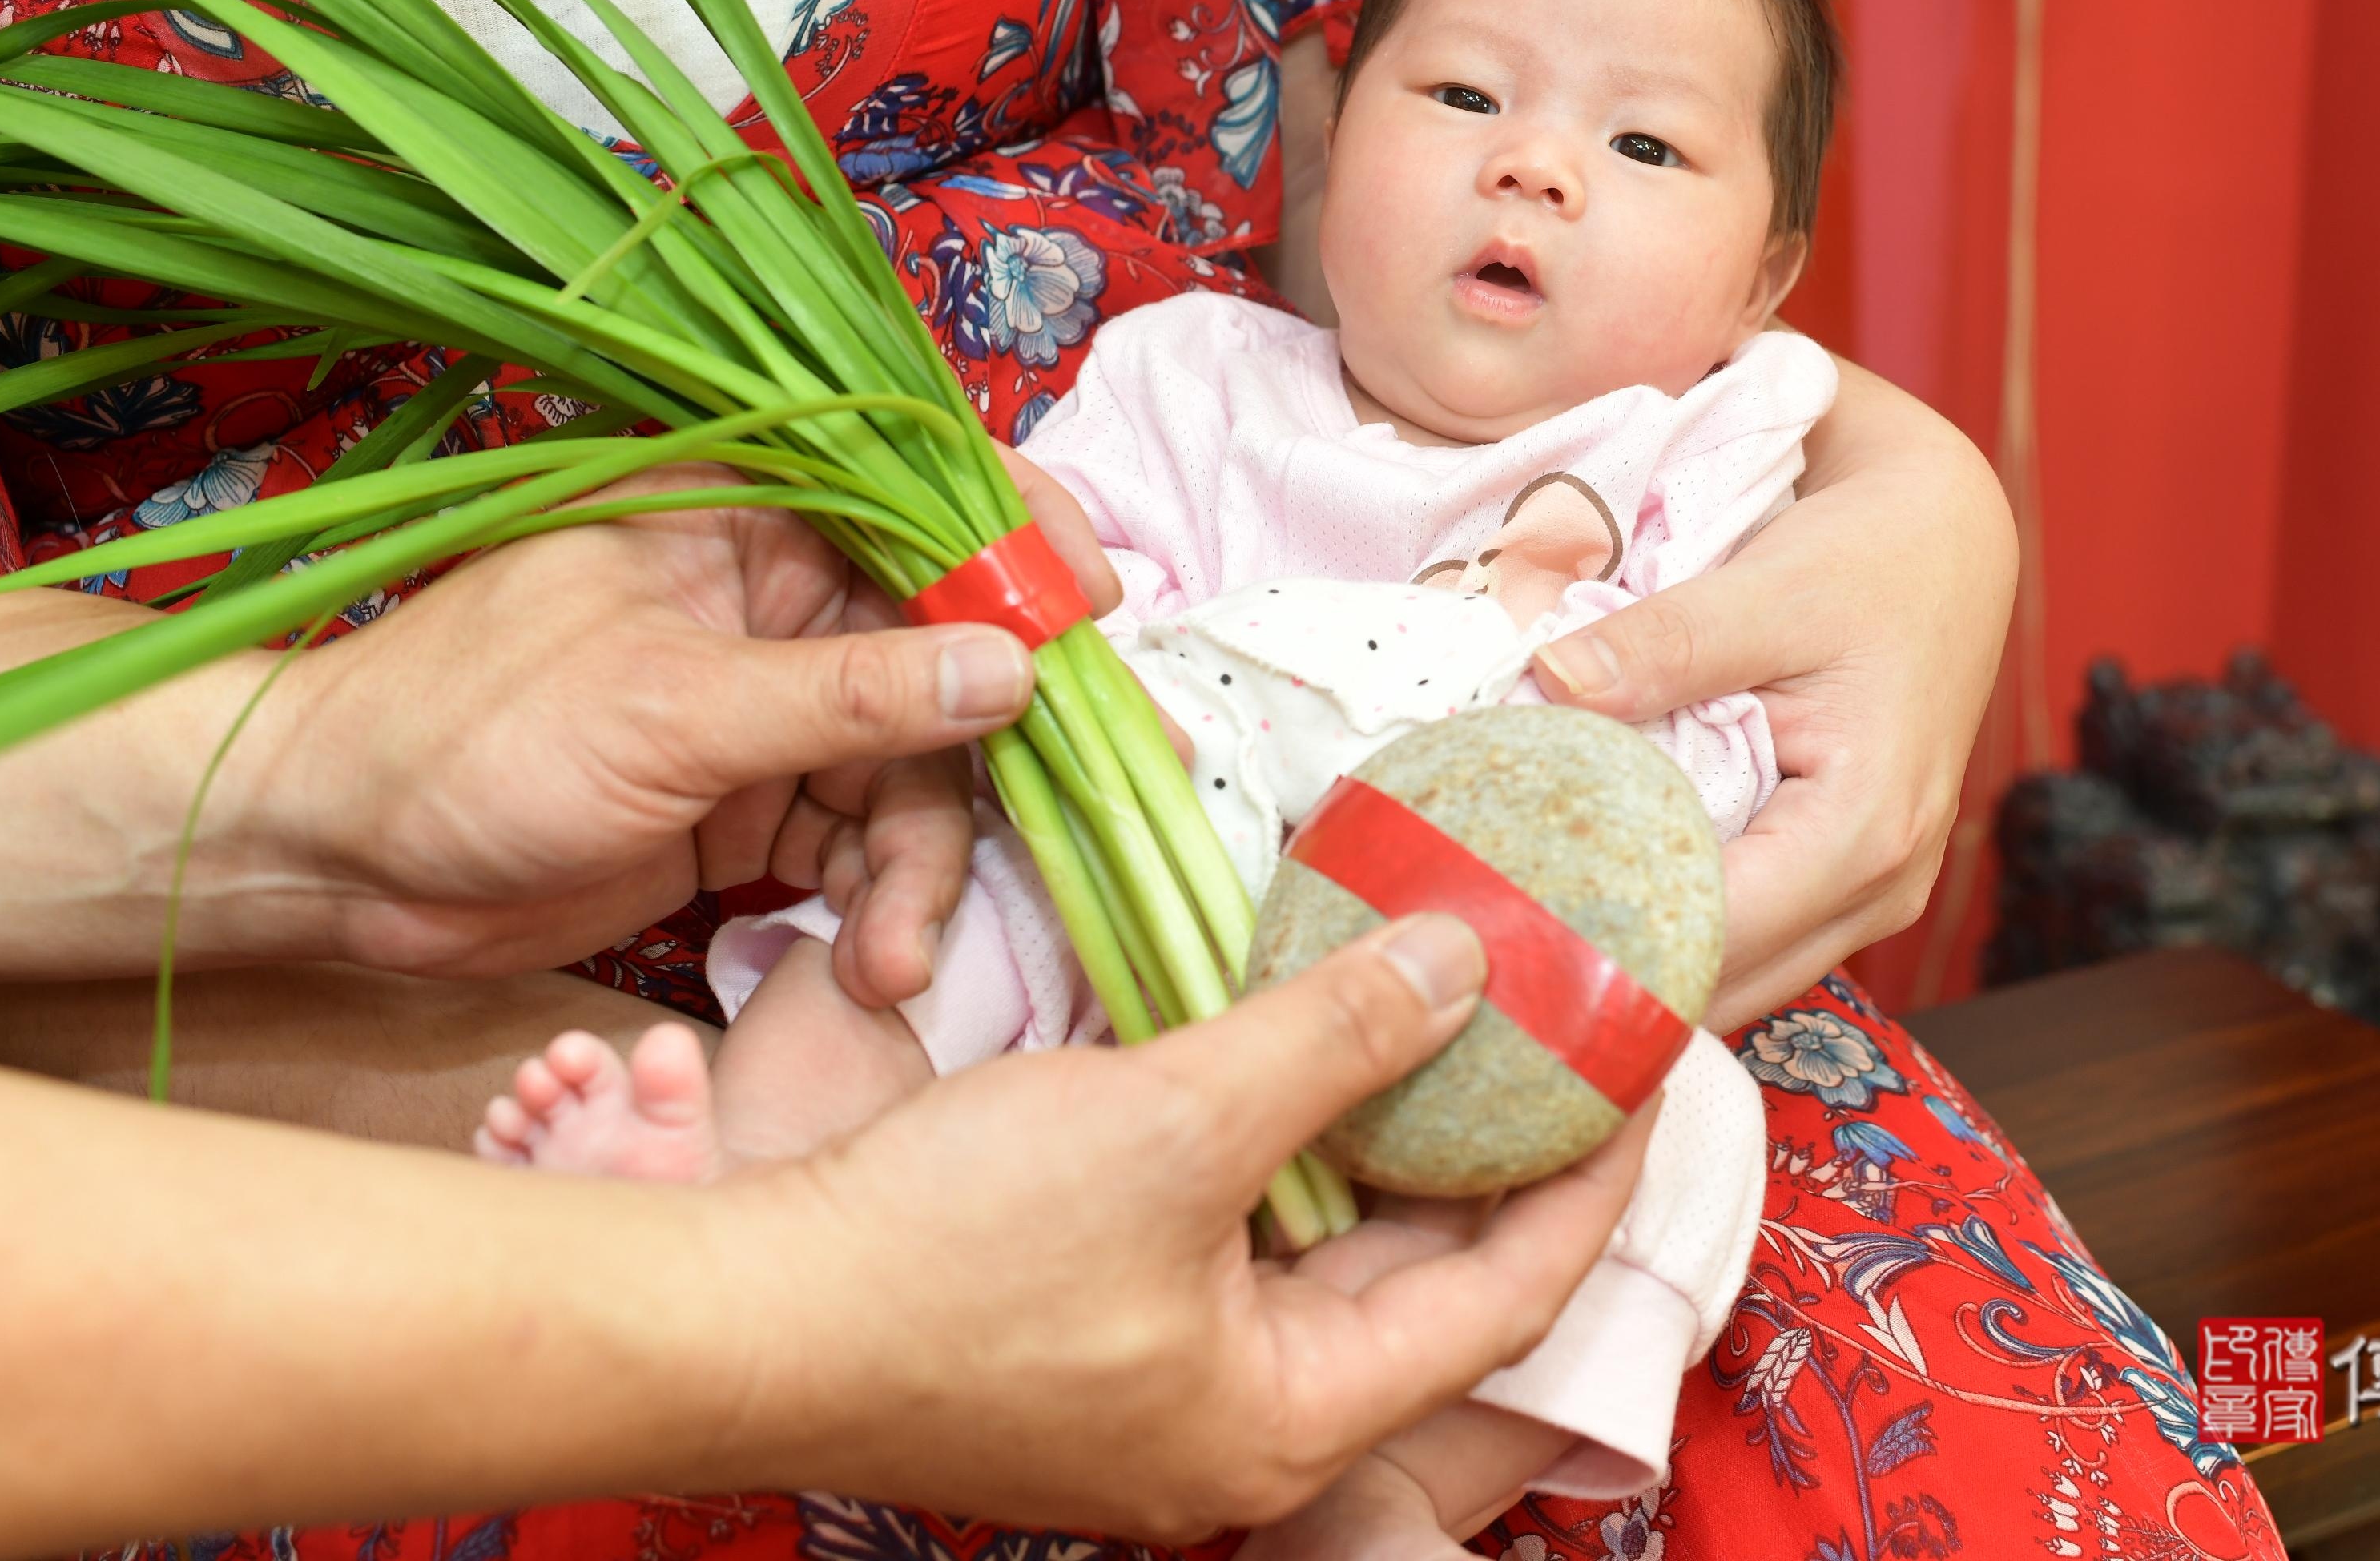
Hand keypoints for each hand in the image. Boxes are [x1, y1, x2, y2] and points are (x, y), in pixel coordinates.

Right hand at [0, 913, 1646, 1553]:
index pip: (1512, 1290)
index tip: (1649, 1050)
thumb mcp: (1170, 1121)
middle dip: (1501, 1143)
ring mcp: (1167, 1383)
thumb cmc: (946, 1250)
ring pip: (1336, 1249)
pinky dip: (1295, 1143)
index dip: (1593, 1164)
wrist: (730, 1309)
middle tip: (1570, 1020)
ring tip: (1466, 1011)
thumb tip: (1472, 957)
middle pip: (1432, 1275)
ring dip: (1394, 1133)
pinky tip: (1313, 1047)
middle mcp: (1246, 1421)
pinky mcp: (1098, 1330)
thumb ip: (1332, 1037)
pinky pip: (1247, 1233)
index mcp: (1293, 1414)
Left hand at [269, 455, 1123, 981]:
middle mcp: (775, 598)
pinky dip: (879, 905)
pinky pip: (863, 844)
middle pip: (947, 655)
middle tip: (1083, 822)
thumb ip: (847, 692)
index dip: (1024, 547)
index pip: (924, 498)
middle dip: (1004, 754)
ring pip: (917, 770)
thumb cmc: (463, 736)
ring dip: (926, 867)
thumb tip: (1012, 669)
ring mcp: (770, 706)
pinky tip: (872, 965)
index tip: (1098, 617)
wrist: (329, 860)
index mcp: (746, 514)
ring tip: (899, 955)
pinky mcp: (753, 806)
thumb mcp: (670, 708)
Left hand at [1532, 360, 2012, 1026]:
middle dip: (1606, 974)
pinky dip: (1672, 931)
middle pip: (1719, 988)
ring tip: (1524, 924)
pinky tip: (1593, 894)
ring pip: (1731, 982)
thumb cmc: (1873, 563)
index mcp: (1866, 831)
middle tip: (1484, 937)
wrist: (1946, 551)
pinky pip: (1748, 945)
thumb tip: (1548, 683)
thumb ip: (1663, 644)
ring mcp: (1868, 903)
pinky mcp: (1844, 890)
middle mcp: (1879, 893)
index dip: (1602, 940)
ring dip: (1638, 962)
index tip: (1493, 920)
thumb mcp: (1770, 587)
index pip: (1713, 937)